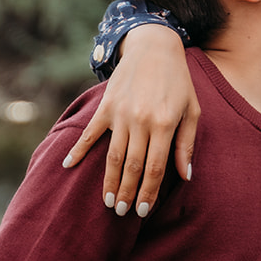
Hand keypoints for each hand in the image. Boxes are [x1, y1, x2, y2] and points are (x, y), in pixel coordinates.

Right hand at [62, 25, 199, 215]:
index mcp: (165, 124)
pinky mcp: (105, 106)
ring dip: (109, 182)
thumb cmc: (179, 82)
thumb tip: (186, 176)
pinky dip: (79, 150)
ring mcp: (120, 114)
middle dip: (127, 193)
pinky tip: (69, 166)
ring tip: (107, 202)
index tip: (143, 211)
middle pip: (132, 167)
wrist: (154, 48)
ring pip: (113, 156)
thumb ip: (187, 144)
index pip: (155, 169)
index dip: (148, 193)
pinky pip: (90, 133)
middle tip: (121, 213)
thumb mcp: (192, 111)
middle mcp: (141, 121)